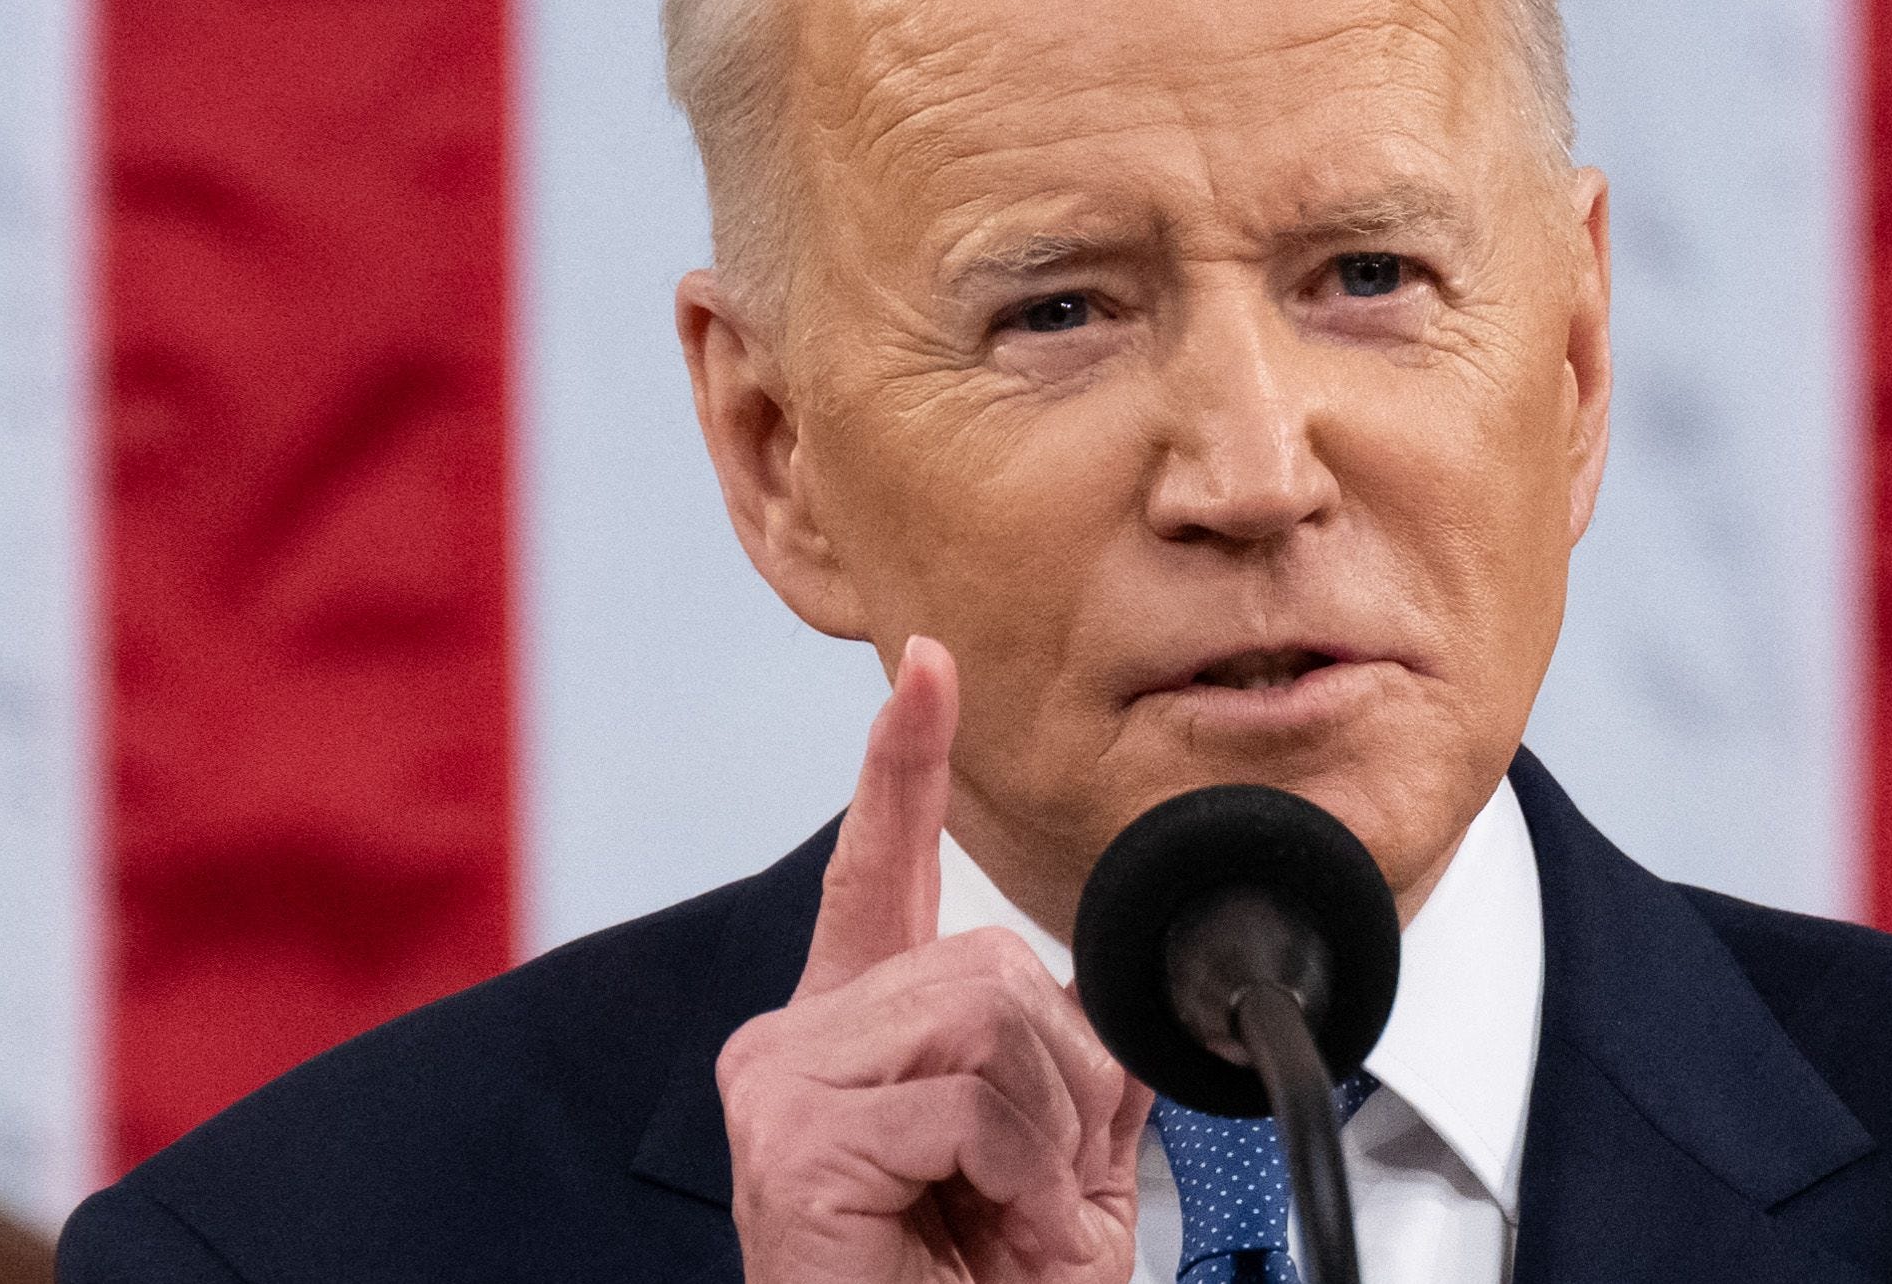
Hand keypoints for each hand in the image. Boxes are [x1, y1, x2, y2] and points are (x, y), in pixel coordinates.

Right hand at [717, 635, 1152, 1282]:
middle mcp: (798, 1042)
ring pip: (986, 1014)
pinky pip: (967, 1094)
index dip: (907, 765)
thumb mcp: (1056, 1168)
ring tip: (1001, 1210)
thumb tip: (1112, 1003)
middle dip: (1060, 1078)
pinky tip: (975, 1223)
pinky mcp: (788, 1134)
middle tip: (1029, 1186)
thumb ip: (1072, 1066)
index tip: (931, 668)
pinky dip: (1014, 1168)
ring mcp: (780, 1083)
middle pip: (989, 960)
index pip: (881, 871)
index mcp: (859, 1034)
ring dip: (1042, 1131)